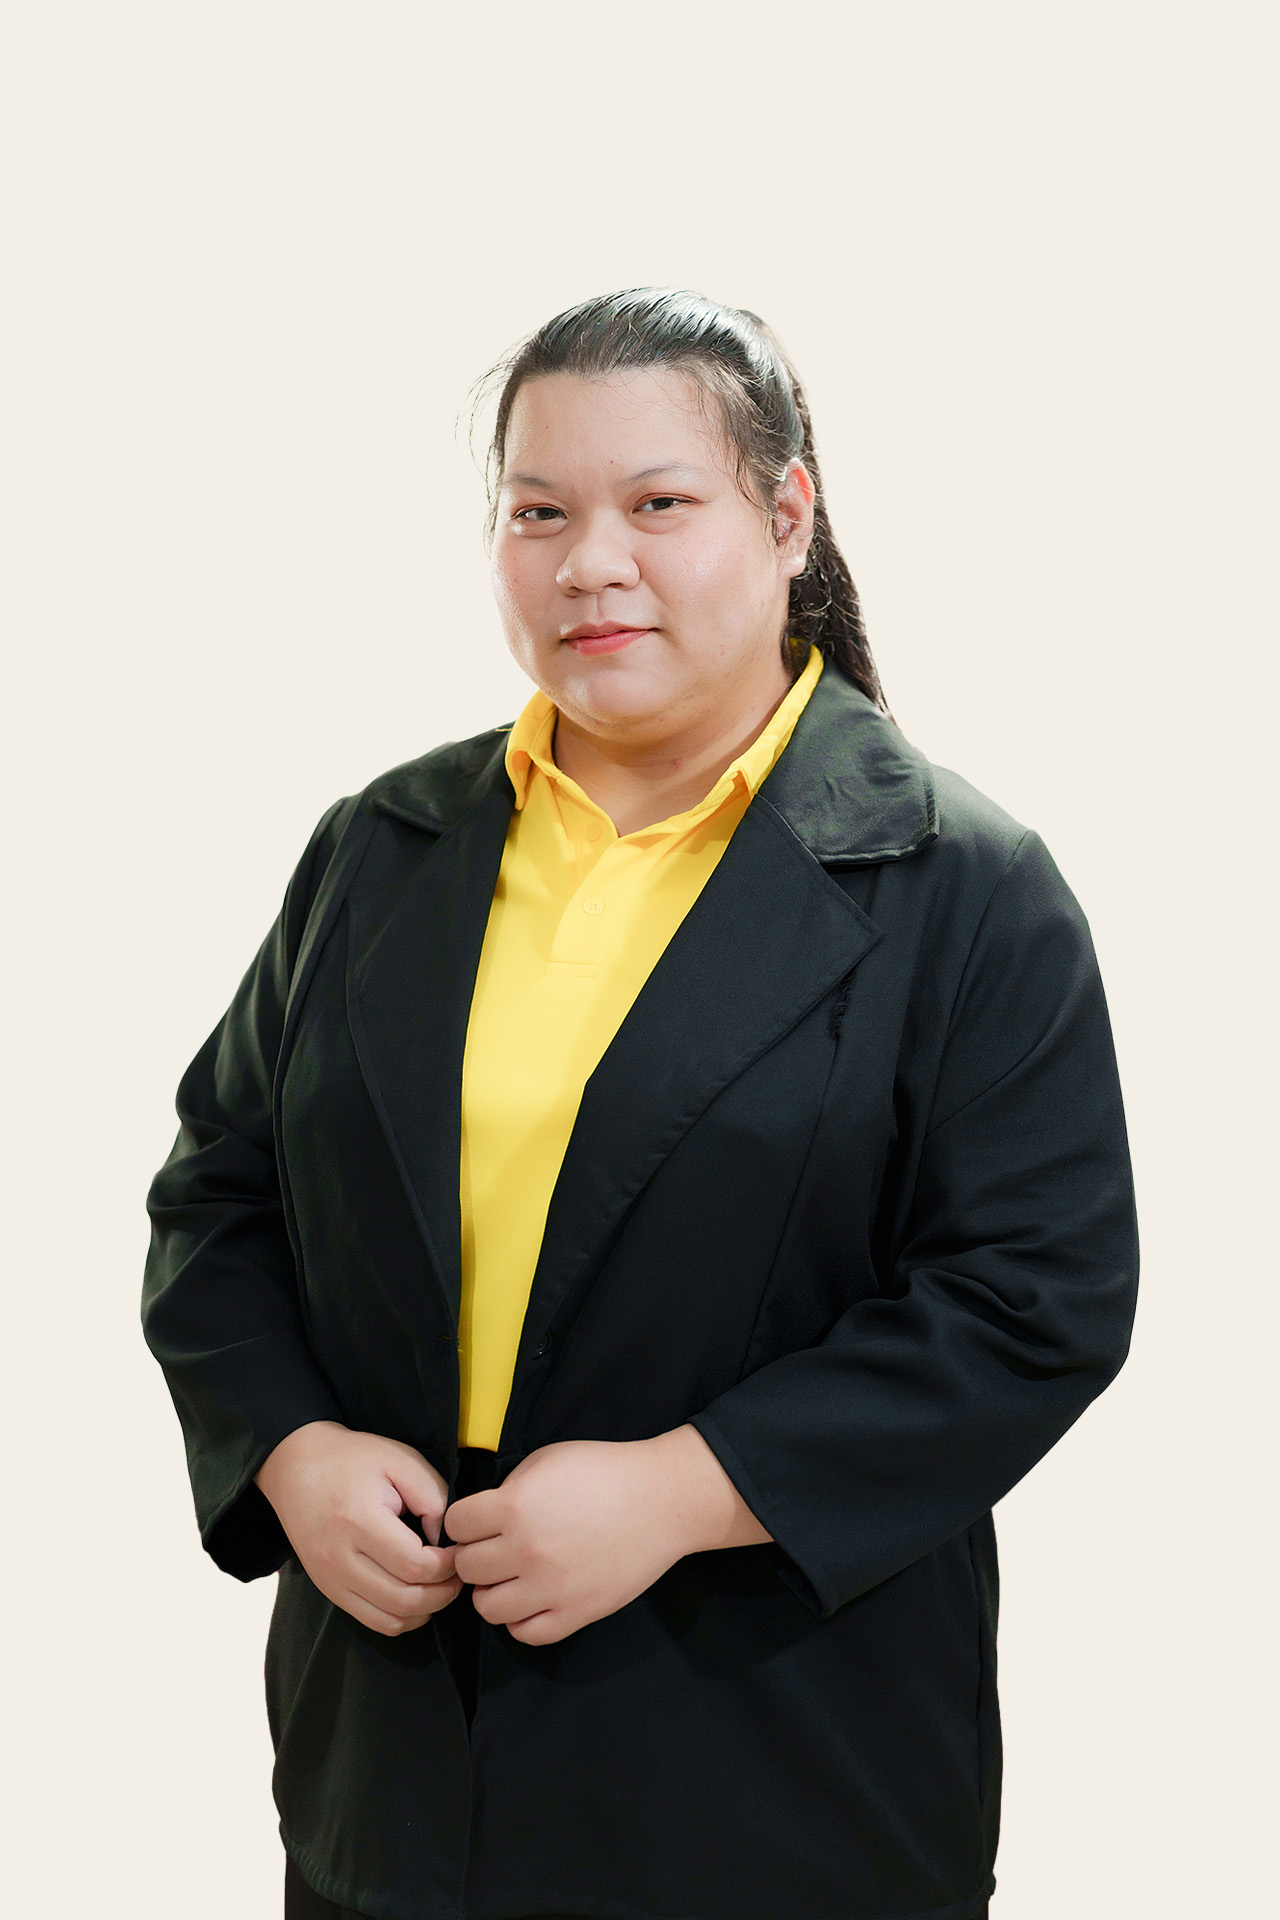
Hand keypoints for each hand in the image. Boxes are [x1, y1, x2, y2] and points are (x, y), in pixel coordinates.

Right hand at [254, 1421, 461, 1635]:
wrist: (296, 1466)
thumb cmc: (352, 1459)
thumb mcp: (401, 1460)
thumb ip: (433, 1498)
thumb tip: (445, 1541)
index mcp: (359, 1520)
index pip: (415, 1565)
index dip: (447, 1566)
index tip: (457, 1550)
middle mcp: (340, 1557)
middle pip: (405, 1598)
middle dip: (442, 1592)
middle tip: (458, 1573)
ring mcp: (330, 1578)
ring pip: (390, 1619)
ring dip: (425, 1610)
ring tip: (440, 1586)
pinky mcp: (328, 1589)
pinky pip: (371, 1621)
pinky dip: (401, 1618)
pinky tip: (416, 1598)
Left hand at [446, 1425, 771, 1645]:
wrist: (660, 1500)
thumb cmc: (603, 1472)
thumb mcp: (545, 1461)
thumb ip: (507, 1490)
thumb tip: (480, 1518)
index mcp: (514, 1506)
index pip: (455, 1525)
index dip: (465, 1520)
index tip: (478, 1520)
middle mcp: (526, 1551)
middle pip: (467, 1567)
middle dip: (476, 1554)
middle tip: (495, 1548)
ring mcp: (550, 1587)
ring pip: (487, 1607)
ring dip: (493, 1590)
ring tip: (512, 1576)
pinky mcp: (575, 1613)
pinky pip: (525, 1632)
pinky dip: (521, 1618)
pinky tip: (533, 1598)